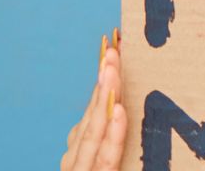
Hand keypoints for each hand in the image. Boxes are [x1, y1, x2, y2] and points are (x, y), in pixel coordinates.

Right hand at [60, 28, 126, 170]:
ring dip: (103, 97)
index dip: (102, 82)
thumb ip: (113, 143)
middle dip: (102, 81)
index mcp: (83, 157)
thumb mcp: (110, 159)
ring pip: (92, 133)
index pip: (93, 114)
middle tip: (114, 46)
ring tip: (113, 66)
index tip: (113, 47)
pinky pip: (104, 161)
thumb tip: (128, 111)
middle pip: (91, 117)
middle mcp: (77, 164)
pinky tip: (118, 112)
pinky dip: (110, 135)